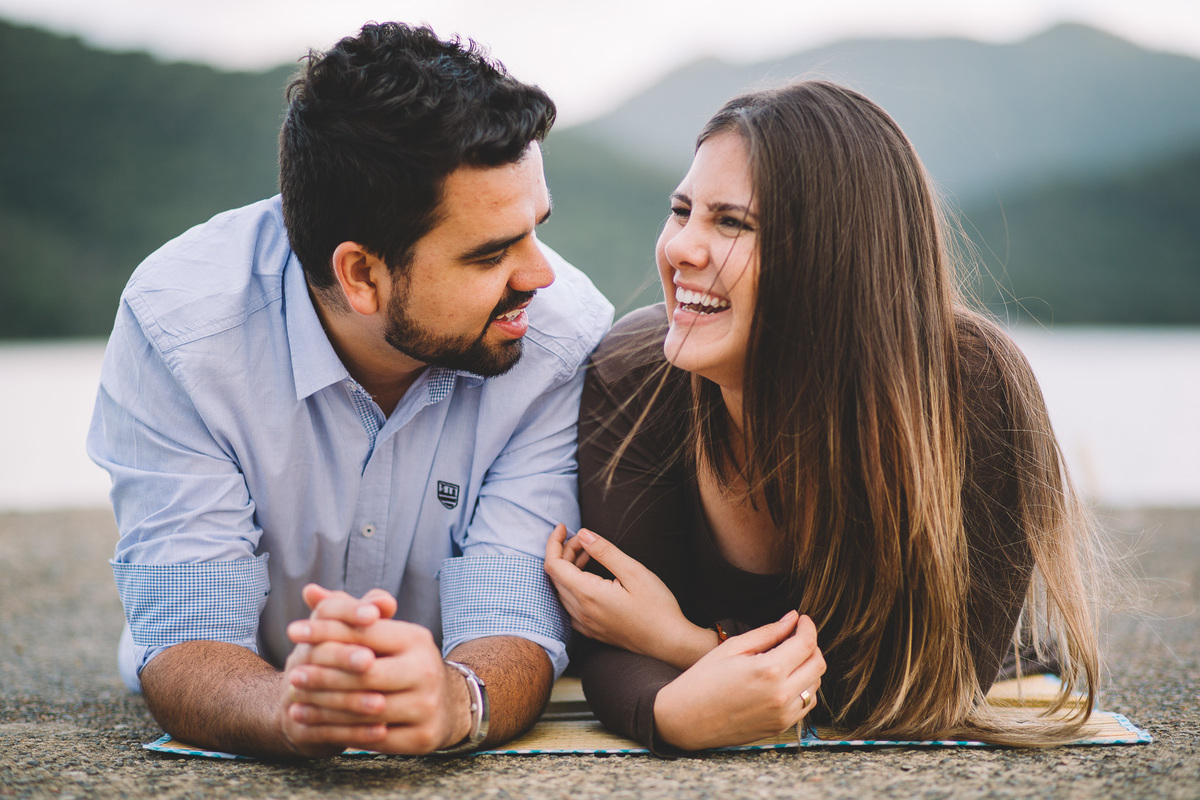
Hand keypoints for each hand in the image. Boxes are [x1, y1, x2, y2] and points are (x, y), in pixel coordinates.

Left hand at [278, 585, 470, 755]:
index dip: (326, 630)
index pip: (365, 631)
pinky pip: (372, 738)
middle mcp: (425, 669)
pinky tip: (314, 725)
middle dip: (324, 674)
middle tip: (293, 675)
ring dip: (325, 706)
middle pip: (364, 673)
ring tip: (295, 701)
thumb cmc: (402, 662)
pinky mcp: (422, 737)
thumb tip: (310, 592)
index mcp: (416, 638)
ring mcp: (426, 705)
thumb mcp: (383, 634)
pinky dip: (339, 731)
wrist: (446, 705)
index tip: (293, 632)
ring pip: (366, 708)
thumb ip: (346, 612)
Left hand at [544, 525, 714, 668]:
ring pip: (561, 590)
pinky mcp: (591, 631)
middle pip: (556, 576)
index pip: (554, 565)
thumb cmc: (657, 608)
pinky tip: (589, 578)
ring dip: (568, 568)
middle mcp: (580, 612)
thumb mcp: (634, 572)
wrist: (669, 643)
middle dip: (564, 552)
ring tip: (589, 554)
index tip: (563, 527)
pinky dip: (572, 586)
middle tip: (585, 539)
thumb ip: (604, 551)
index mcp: (588, 594)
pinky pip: (570, 605)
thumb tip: (582, 534)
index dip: (554, 542)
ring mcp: (585, 624)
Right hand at [653, 610, 824, 750]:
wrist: (685, 719)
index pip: (806, 643)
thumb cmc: (703, 679)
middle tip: (797, 635)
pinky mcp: (779, 726)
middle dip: (812, 645)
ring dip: (808, 667)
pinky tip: (785, 679)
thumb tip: (792, 619)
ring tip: (788, 657)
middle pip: (818, 664)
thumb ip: (767, 633)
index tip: (802, 619)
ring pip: (815, 685)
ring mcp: (782, 714)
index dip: (808, 626)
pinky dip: (803, 688)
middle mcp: (781, 695)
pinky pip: (806, 705)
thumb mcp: (732, 648)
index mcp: (769, 670)